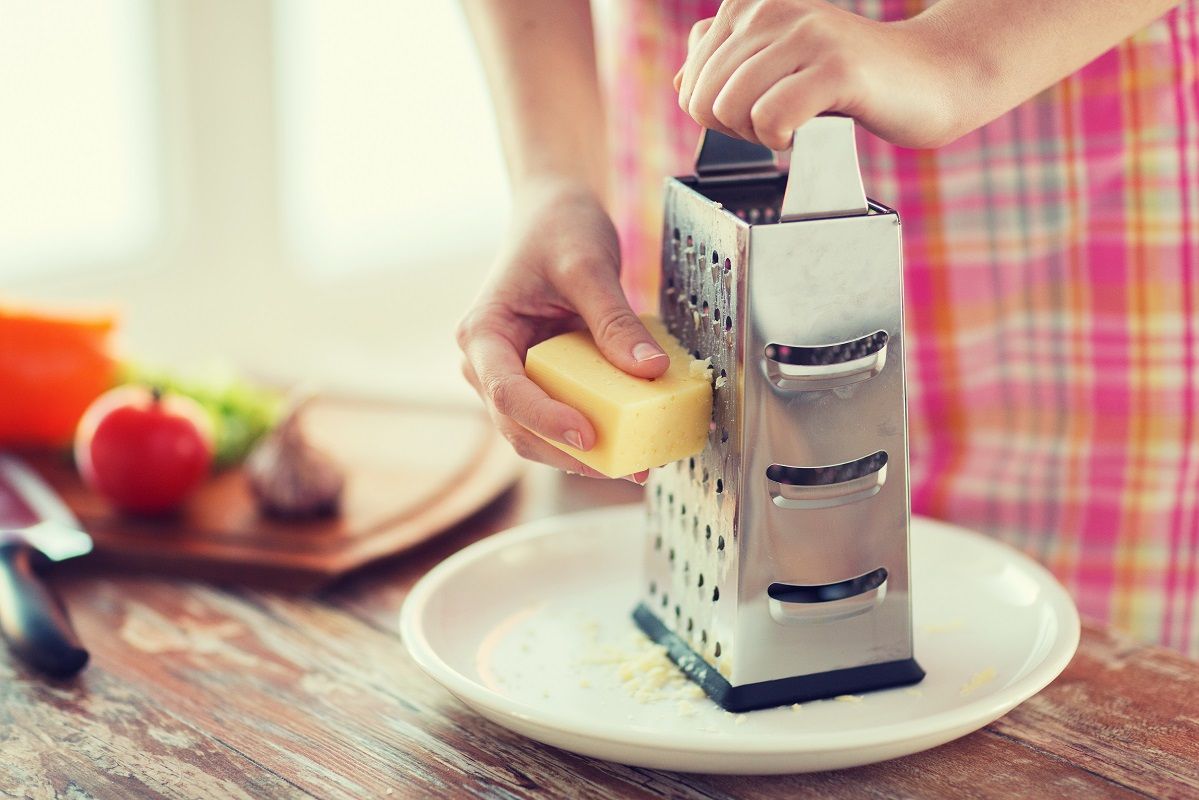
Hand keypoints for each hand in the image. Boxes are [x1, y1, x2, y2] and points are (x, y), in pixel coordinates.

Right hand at [456, 179, 667, 480]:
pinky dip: (597, 433)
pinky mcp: (543, 382)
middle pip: (521, 428)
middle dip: (572, 454)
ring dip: (586, 454)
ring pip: (540, 434)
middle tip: (631, 466)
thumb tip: (650, 371)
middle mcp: (489, 364)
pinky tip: (636, 440)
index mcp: (483, 334)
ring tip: (641, 463)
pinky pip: (564, 417)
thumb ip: (615, 320)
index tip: (589, 436)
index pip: (507, 392)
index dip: (546, 420)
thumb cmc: (558, 230)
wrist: (555, 214)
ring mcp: (514, 377)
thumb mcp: (589, 267)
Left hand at [675, 0, 959, 149]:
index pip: (690, 85)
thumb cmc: (851, 77)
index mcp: (749, 5)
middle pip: (704, 101)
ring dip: (761, 136)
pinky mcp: (836, 67)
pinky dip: (784, 140)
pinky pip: (771, 119)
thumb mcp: (778, 62)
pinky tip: (810, 129)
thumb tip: (680, 82)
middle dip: (737, 130)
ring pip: (731, 110)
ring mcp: (805, 35)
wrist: (929, 78)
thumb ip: (727, 63)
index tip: (765, 106)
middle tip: (784, 121)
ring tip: (800, 122)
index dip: (722, 116)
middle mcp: (771, 9)